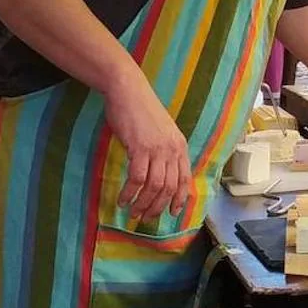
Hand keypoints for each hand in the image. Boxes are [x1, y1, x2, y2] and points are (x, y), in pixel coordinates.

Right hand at [106, 67, 191, 220]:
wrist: (129, 90)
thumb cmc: (141, 110)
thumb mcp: (161, 131)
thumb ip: (164, 150)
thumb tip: (159, 172)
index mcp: (180, 146)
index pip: (184, 179)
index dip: (179, 199)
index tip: (171, 213)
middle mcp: (173, 150)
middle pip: (169, 188)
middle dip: (158, 207)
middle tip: (145, 217)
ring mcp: (158, 149)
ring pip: (155, 187)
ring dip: (143, 204)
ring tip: (133, 212)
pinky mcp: (140, 148)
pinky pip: (137, 179)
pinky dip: (130, 193)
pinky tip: (123, 199)